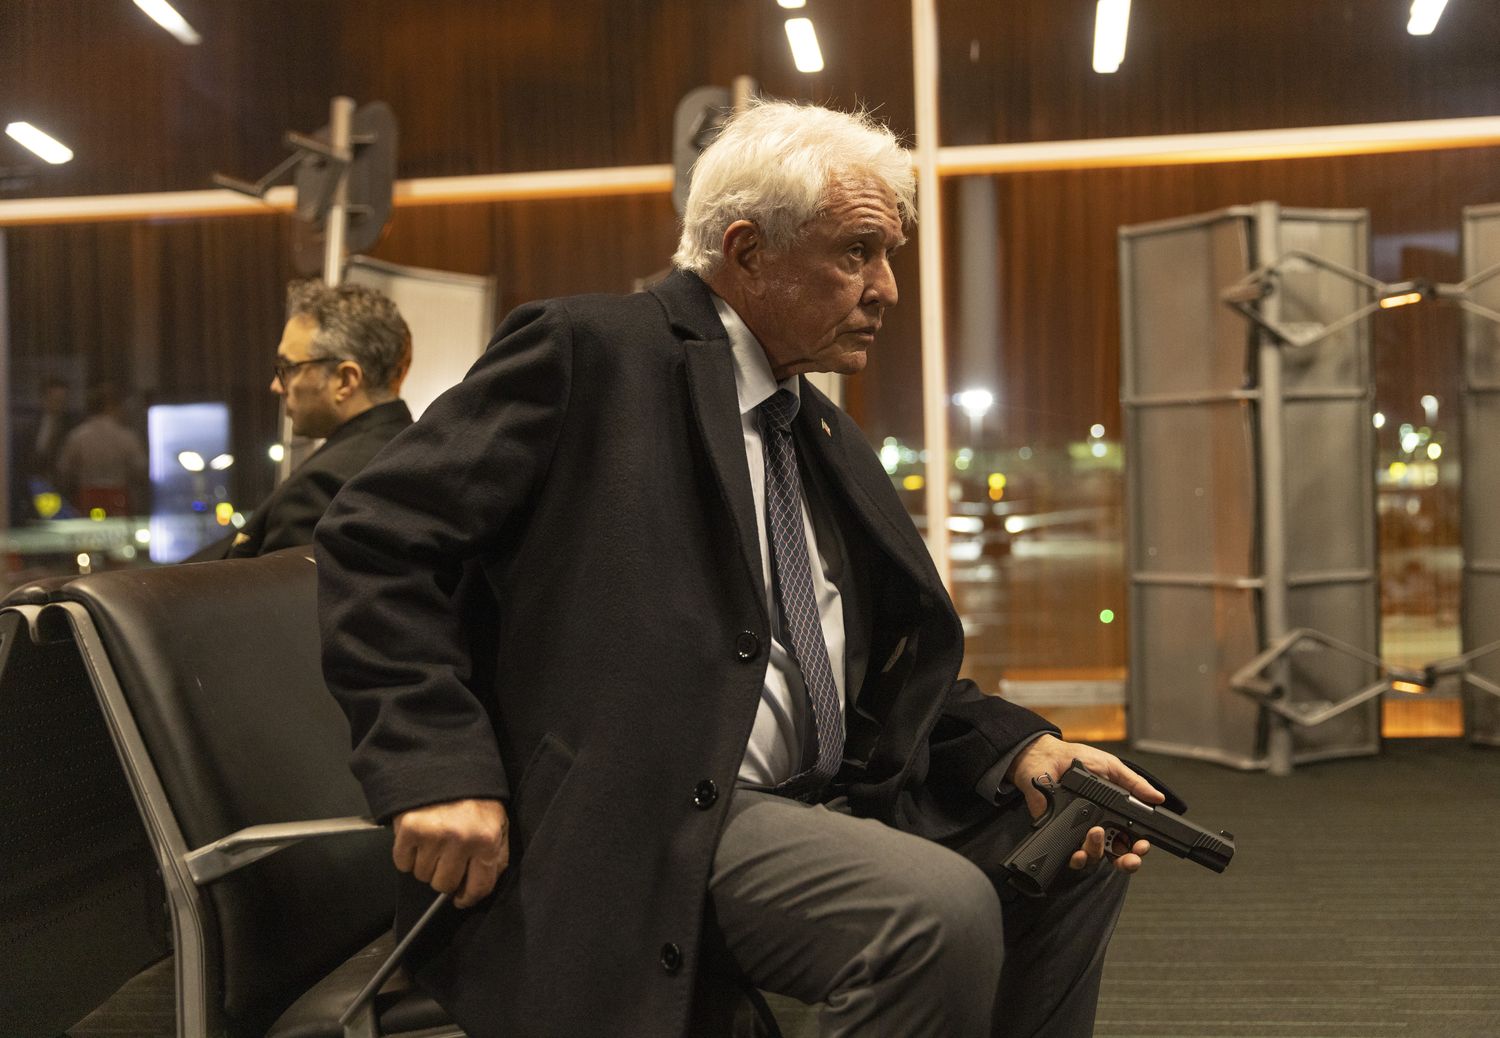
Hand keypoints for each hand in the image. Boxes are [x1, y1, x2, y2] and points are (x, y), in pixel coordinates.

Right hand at [392, 798, 508, 908]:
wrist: (446, 762)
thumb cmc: (474, 794)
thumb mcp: (498, 821)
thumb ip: (496, 854)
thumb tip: (480, 887)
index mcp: (487, 839)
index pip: (479, 886)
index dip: (468, 898)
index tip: (460, 899)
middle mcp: (461, 840)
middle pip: (444, 884)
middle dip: (444, 876)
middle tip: (445, 858)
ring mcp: (434, 835)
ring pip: (422, 876)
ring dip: (425, 864)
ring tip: (432, 842)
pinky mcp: (409, 829)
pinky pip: (402, 863)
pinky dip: (406, 856)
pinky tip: (416, 839)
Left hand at [1006, 734, 1162, 875]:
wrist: (1046, 758)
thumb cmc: (1078, 761)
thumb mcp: (1111, 768)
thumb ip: (1134, 784)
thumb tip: (1158, 798)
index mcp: (1114, 814)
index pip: (1132, 838)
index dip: (1139, 846)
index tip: (1143, 845)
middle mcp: (1100, 828)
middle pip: (1118, 855)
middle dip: (1128, 861)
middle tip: (1131, 858)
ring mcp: (1080, 834)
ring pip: (1096, 857)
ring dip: (1099, 851)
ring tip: (1096, 833)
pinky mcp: (1061, 837)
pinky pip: (1072, 857)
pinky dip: (1078, 858)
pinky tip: (1079, 851)